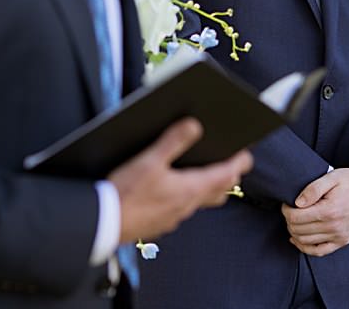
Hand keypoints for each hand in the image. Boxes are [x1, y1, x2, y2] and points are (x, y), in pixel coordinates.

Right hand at [111, 117, 251, 241]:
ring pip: (200, 201)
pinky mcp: (160, 222)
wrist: (102, 223)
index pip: (226, 176)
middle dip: (226, 176)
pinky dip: (185, 196)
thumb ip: (173, 141)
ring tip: (202, 171)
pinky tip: (172, 189)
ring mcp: (174, 217)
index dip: (239, 162)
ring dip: (206, 186)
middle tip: (229, 162)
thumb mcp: (149, 160)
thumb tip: (195, 125)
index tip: (246, 153)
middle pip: (218, 191)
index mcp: (190, 189)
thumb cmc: (125, 193)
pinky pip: (181, 208)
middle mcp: (187, 206)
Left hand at [281, 168, 348, 255]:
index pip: (296, 217)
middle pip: (298, 230)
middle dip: (289, 220)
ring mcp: (339, 236)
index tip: (287, 204)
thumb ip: (313, 188)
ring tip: (294, 221)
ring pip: (305, 241)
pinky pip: (319, 251)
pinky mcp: (342, 241)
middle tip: (289, 210)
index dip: (286, 210)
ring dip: (294, 232)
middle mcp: (334, 227)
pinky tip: (298, 239)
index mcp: (329, 210)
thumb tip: (297, 202)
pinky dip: (305, 247)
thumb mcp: (333, 177)